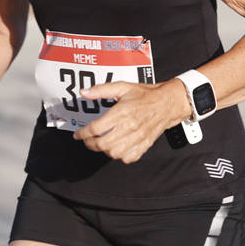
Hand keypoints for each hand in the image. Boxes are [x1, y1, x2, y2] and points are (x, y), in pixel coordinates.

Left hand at [72, 80, 190, 163]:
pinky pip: (128, 158)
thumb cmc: (145, 95)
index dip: (83, 133)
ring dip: (103, 150)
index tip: (78, 134)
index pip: (96, 128)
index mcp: (121, 112)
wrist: (167, 103)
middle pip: (102, 143)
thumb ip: (101, 90)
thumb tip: (84, 92)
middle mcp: (129, 127)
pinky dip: (119, 156)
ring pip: (114, 153)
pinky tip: (116, 148)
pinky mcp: (144, 145)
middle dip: (90, 143)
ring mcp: (137, 138)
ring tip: (100, 143)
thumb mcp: (122, 87)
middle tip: (87, 140)